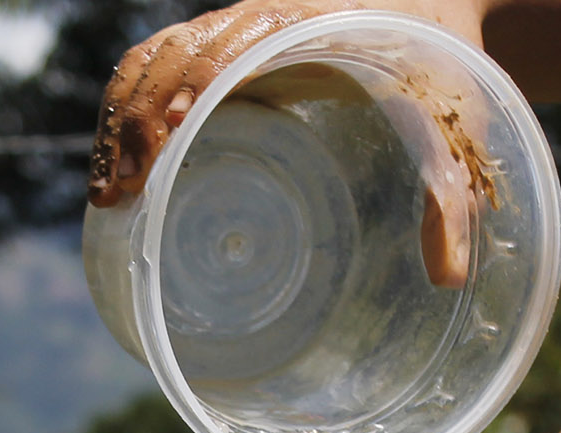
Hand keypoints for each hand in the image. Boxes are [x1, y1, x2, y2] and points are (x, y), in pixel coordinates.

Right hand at [88, 0, 477, 208]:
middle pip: (173, 56)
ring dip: (121, 119)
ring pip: (151, 59)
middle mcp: (256, 21)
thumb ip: (449, 197)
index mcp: (304, 25)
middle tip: (125, 195)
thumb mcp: (450, 129)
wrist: (433, 12)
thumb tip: (449, 279)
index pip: (224, 49)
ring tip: (110, 193)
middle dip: (140, 121)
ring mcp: (232, 33)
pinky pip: (154, 67)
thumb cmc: (440, 71)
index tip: (163, 152)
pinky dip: (126, 109)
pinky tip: (117, 166)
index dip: (188, 95)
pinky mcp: (220, 52)